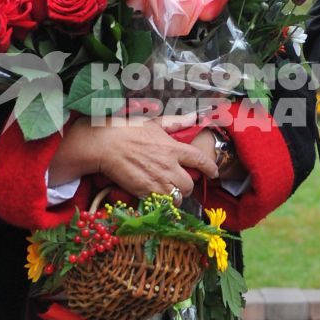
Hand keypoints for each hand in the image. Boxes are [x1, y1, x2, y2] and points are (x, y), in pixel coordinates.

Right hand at [47, 113, 218, 199]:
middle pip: (189, 185)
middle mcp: (169, 166)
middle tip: (179, 183)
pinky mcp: (145, 192)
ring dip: (174, 196)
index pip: (200, 160)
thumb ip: (176, 122)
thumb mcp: (154, 122)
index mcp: (173, 148)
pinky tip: (154, 197)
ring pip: (177, 197)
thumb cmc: (127, 130)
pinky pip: (161, 203)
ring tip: (166, 192)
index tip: (214, 173)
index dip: (210, 168)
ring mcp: (157, 180)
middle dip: (186, 186)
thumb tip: (194, 117)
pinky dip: (160, 203)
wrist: (105, 145)